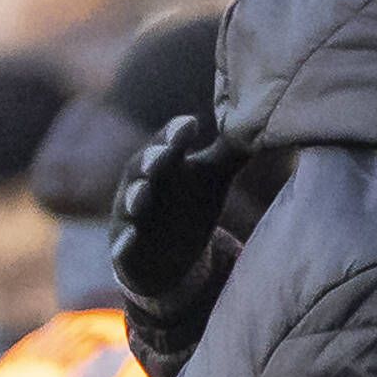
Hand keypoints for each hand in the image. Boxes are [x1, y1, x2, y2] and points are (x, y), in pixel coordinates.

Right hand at [108, 115, 248, 298]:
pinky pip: (122, 245)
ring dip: (135, 197)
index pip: (168, 143)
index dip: (176, 133)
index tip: (191, 124)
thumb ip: (229, 152)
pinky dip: (124, 243)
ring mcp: (131, 217)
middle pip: (144, 168)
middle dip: (152, 160)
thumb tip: (254, 122)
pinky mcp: (127, 248)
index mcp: (165, 164)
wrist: (167, 253)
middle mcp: (143, 185)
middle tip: (163, 153)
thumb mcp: (212, 178)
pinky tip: (128, 241)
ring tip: (142, 195)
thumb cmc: (190, 204)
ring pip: (129, 204)